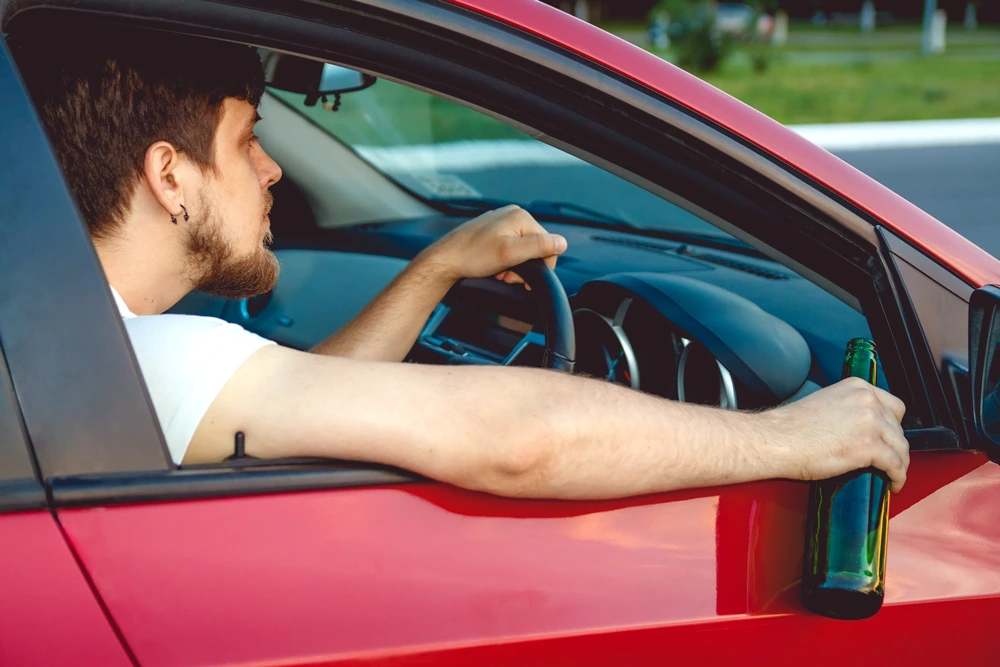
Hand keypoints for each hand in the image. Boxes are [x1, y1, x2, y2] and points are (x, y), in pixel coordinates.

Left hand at [421, 205, 567, 287]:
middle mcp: (512, 215)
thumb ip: (538, 246)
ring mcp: (501, 223)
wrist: (445, 260)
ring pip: (522, 250)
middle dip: (524, 267)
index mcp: (520, 217)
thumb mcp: (510, 253)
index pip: (547, 244)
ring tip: (499, 272)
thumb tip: (562, 243)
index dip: (539, 266)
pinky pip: (509, 249)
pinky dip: (505, 262)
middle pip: (535, 247)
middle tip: (508, 276)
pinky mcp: (492, 231)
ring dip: (514, 266)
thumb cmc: (472, 256)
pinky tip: (493, 267)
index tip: (523, 278)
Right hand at [760, 377, 909, 491]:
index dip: (892, 425)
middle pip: (898, 427)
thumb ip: (846, 409)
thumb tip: (856, 429)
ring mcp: (871, 423)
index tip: (888, 437)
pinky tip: (893, 484)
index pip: (893, 406)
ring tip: (893, 475)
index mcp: (857, 387)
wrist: (777, 439)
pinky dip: (898, 477)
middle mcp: (868, 401)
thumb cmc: (791, 427)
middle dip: (894, 445)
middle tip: (887, 459)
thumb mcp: (825, 403)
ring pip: (900, 447)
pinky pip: (895, 465)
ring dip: (900, 463)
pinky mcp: (869, 447)